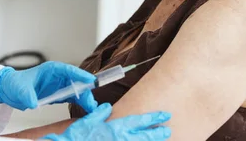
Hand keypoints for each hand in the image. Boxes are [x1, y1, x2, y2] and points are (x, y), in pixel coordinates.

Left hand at [0, 62, 97, 111]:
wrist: (9, 90)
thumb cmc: (15, 84)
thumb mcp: (20, 89)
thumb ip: (28, 96)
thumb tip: (34, 103)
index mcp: (51, 69)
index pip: (69, 70)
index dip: (80, 75)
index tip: (90, 81)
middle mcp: (58, 76)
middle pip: (76, 81)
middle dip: (85, 91)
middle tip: (91, 102)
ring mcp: (59, 85)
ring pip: (76, 90)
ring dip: (84, 98)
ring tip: (91, 108)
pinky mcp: (58, 95)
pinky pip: (72, 98)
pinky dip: (79, 103)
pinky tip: (85, 109)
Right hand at [41, 103, 171, 140]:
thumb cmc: (77, 137)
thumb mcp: (88, 122)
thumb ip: (99, 113)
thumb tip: (107, 107)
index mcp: (115, 128)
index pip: (139, 121)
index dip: (153, 118)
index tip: (164, 115)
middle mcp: (120, 139)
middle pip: (144, 135)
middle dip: (158, 132)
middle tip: (168, 129)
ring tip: (162, 140)